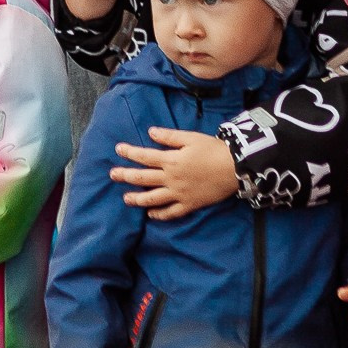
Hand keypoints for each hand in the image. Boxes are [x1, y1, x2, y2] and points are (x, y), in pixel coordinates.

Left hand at [111, 128, 239, 217]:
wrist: (235, 168)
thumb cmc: (213, 149)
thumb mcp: (190, 138)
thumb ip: (169, 136)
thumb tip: (150, 132)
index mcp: (171, 160)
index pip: (144, 156)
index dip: (129, 152)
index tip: (118, 149)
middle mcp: (171, 179)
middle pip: (143, 178)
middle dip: (126, 176)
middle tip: (112, 175)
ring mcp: (180, 194)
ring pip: (153, 199)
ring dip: (137, 199)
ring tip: (126, 198)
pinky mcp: (190, 204)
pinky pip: (172, 212)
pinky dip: (160, 215)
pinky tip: (151, 214)